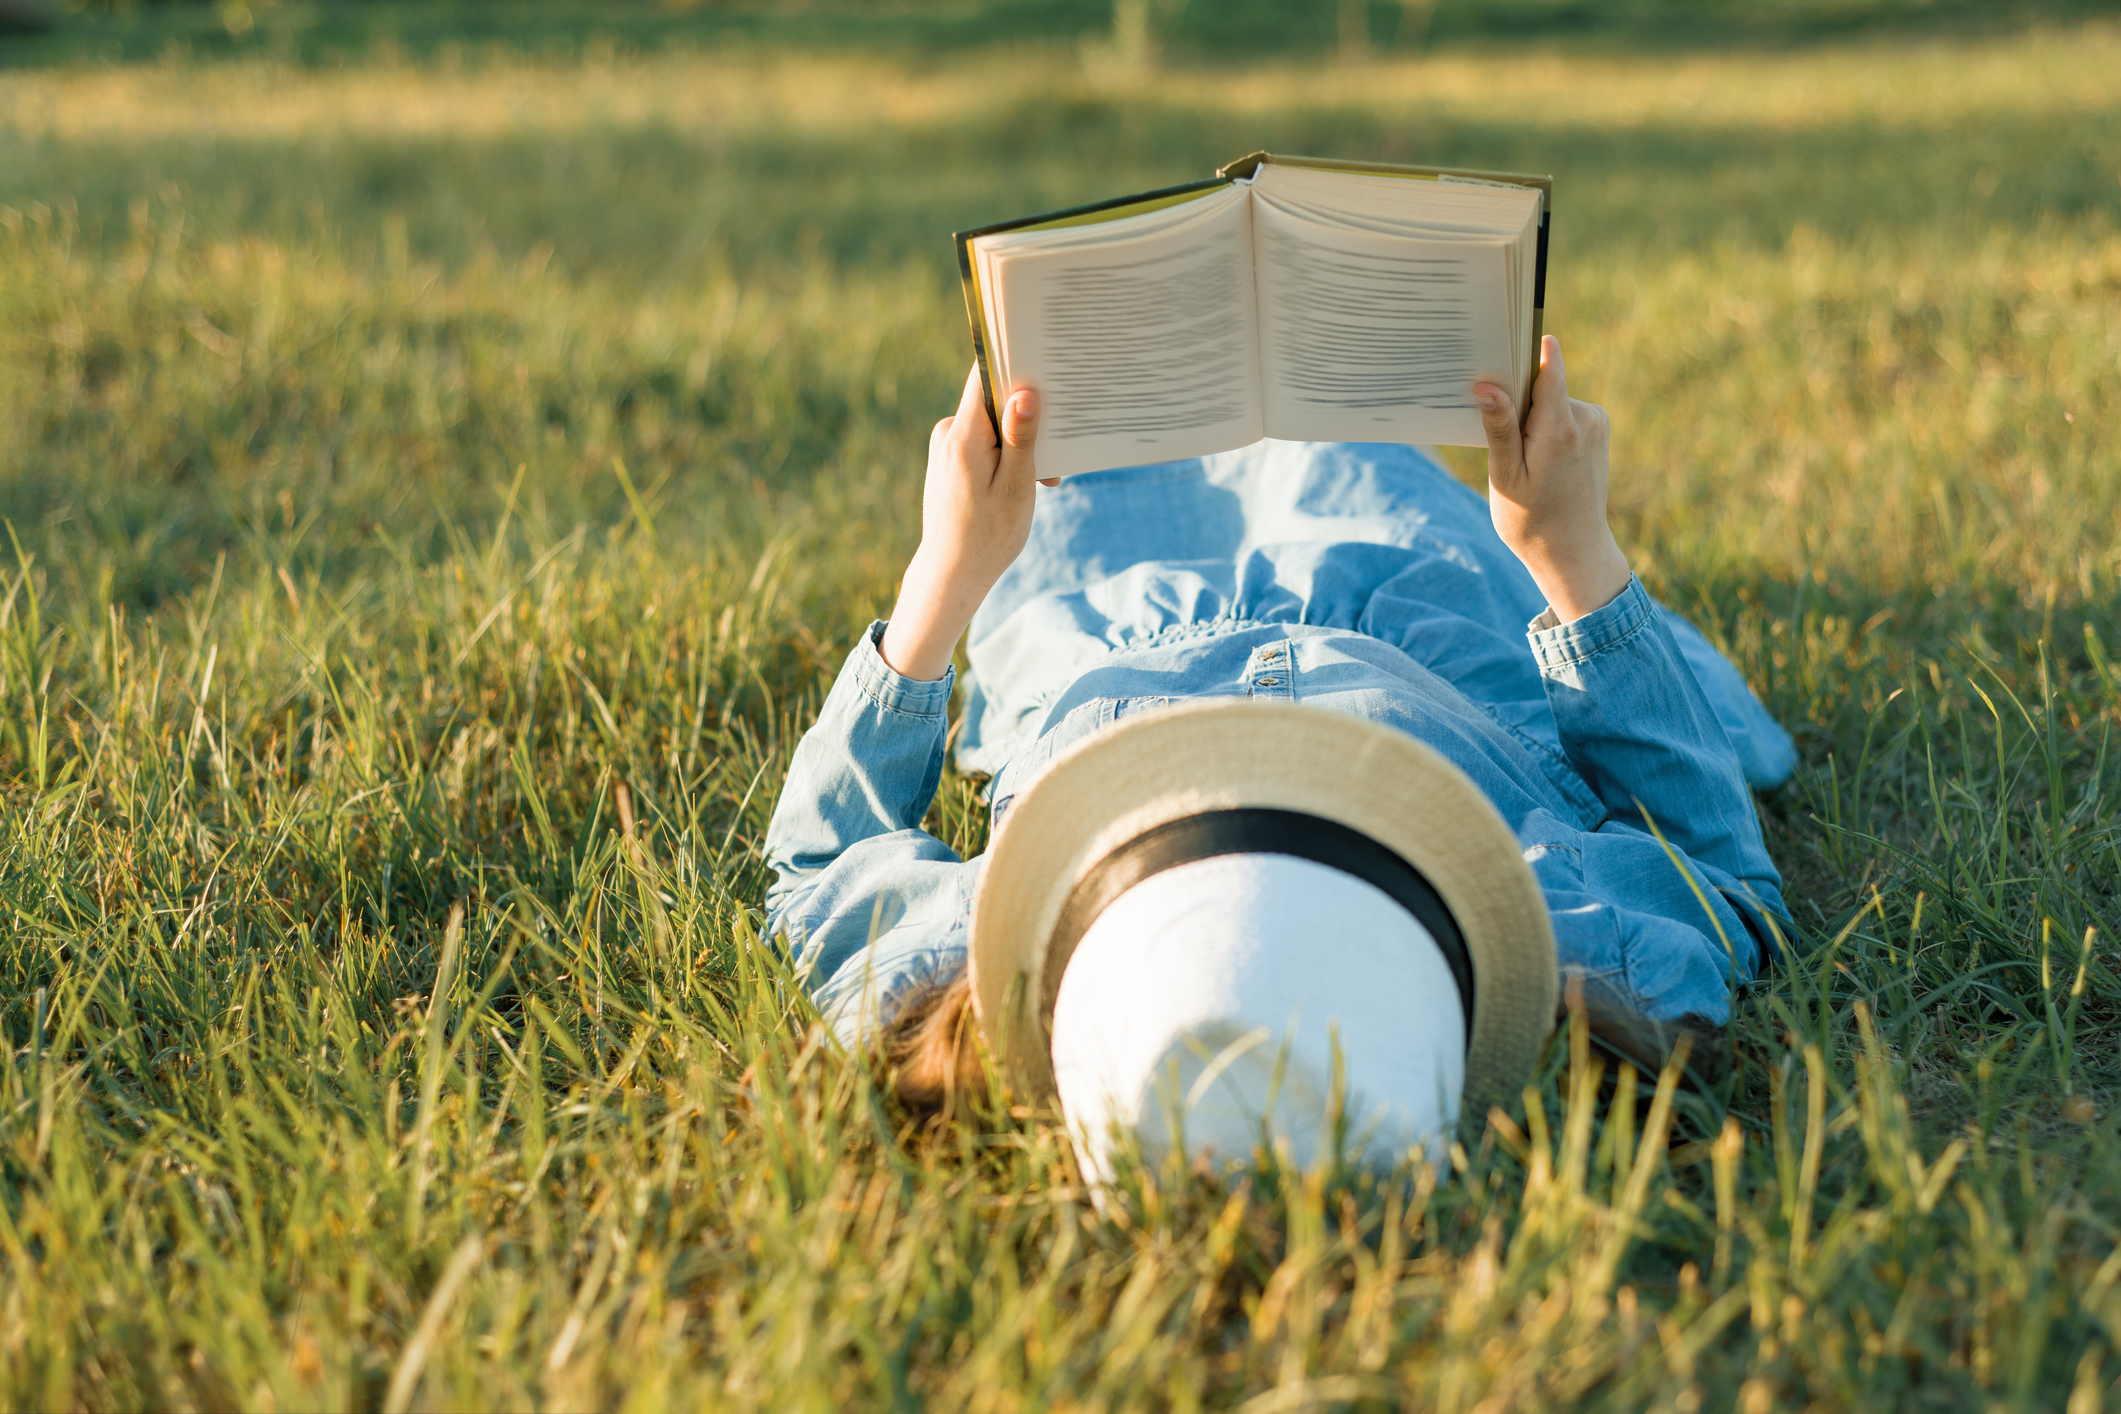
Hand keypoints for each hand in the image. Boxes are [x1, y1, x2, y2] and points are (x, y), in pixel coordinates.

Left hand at [879, 365, 1047, 680]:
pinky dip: (1007, 456)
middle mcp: (949, 433)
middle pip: (994, 400)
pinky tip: (1026, 483)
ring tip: (1044, 479)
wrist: (951, 573)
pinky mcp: (951, 459)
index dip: (1014, 359)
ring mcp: (947, 445)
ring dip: (1021, 445)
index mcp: (963, 435)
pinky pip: (985, 442)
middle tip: (1057, 448)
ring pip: (993, 425)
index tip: (1042, 355)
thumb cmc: (988, 536)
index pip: (985, 374)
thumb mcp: (1016, 486)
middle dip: (1029, 419)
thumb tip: (1025, 392)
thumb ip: (1021, 437)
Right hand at [1476, 336, 1631, 624]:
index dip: (1525, 346)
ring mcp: (1596, 423)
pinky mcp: (1598, 429)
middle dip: (1515, 400)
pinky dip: (1545, 426)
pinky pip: (1562, 412)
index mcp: (1559, 428)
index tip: (1503, 326)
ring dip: (1529, 418)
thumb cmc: (1531, 522)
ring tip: (1521, 460)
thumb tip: (1488, 386)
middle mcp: (1585, 418)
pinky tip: (1537, 460)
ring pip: (1550, 399)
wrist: (1573, 553)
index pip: (1548, 366)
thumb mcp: (1506, 478)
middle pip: (1540, 385)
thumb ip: (1499, 429)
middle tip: (1498, 438)